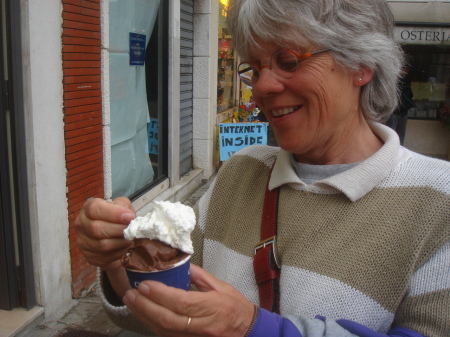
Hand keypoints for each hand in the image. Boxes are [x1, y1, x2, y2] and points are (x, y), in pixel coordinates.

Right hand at [74, 197, 134, 270]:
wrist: (114, 234)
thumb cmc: (118, 217)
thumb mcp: (122, 205)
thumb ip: (124, 207)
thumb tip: (128, 216)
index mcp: (87, 208)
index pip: (94, 209)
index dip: (113, 214)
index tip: (129, 217)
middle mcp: (81, 225)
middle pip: (97, 229)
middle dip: (119, 230)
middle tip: (132, 229)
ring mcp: (83, 242)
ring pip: (102, 245)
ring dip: (120, 242)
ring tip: (129, 238)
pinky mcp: (89, 257)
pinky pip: (105, 257)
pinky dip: (119, 252)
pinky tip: (124, 246)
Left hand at [123, 264, 255, 336]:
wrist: (248, 331)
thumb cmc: (236, 308)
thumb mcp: (221, 287)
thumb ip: (199, 276)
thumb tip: (180, 264)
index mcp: (213, 307)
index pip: (181, 302)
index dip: (160, 294)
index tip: (145, 284)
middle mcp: (203, 325)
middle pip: (168, 319)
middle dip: (145, 306)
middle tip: (131, 293)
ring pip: (164, 330)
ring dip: (145, 316)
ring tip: (132, 302)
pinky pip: (167, 336)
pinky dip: (153, 325)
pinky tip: (144, 315)